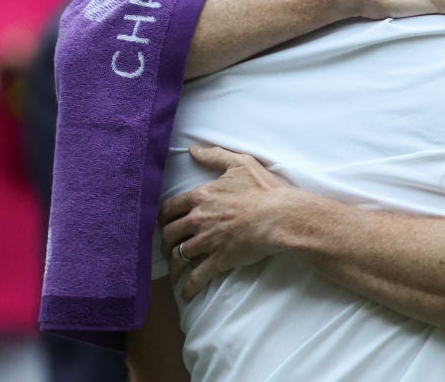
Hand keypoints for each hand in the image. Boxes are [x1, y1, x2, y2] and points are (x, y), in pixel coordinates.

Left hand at [159, 145, 298, 299]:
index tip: (165, 223)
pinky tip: (186, 293)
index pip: (170, 208)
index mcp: (201, 197)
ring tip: (174, 272)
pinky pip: (197, 277)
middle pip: (170, 234)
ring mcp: (208, 242)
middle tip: (167, 248)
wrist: (280, 216)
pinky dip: (189, 287)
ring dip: (174, 266)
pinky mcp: (220, 260)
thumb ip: (214, 156)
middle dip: (166, 242)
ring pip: (180, 256)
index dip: (164, 217)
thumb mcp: (239, 163)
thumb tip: (193, 150)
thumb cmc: (263, 189)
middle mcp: (199, 220)